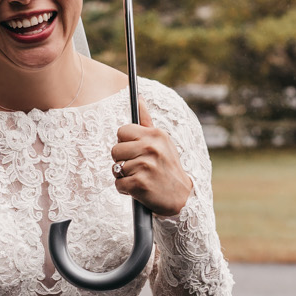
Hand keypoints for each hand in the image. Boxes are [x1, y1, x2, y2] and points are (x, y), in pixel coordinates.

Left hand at [110, 100, 192, 216]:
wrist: (181, 196)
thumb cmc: (167, 167)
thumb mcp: (162, 141)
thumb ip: (146, 121)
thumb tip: (138, 98)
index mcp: (155, 135)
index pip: (122, 131)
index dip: (125, 142)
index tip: (135, 150)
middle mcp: (151, 148)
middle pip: (115, 150)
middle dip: (122, 160)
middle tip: (137, 166)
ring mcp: (145, 166)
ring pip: (115, 168)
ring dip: (124, 176)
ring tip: (140, 177)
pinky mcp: (139, 184)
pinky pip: (118, 184)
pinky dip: (125, 189)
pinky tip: (138, 188)